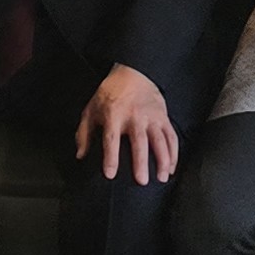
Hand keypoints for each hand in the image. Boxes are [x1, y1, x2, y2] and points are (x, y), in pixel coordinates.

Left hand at [74, 65, 176, 183]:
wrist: (133, 73)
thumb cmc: (110, 94)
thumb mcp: (91, 110)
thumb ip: (84, 133)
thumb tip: (80, 155)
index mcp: (113, 115)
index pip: (111, 139)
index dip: (111, 157)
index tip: (110, 174)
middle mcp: (134, 116)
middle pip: (139, 141)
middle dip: (141, 162)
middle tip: (142, 181)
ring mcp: (151, 117)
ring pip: (160, 140)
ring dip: (163, 160)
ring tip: (162, 177)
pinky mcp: (163, 117)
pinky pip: (171, 136)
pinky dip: (174, 153)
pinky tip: (171, 167)